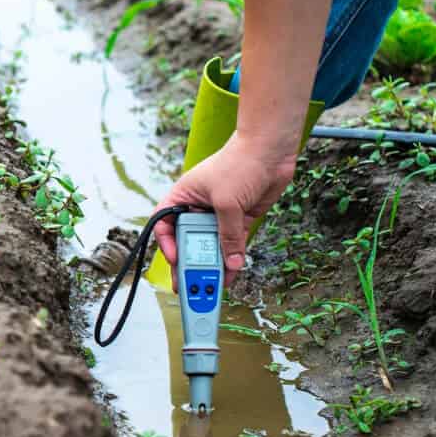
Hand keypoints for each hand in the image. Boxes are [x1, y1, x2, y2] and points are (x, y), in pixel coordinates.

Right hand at [153, 132, 297, 288]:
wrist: (271, 150)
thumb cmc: (240, 162)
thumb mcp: (227, 202)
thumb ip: (228, 234)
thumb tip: (230, 262)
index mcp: (183, 197)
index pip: (164, 224)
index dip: (167, 244)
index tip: (176, 259)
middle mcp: (197, 207)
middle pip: (188, 240)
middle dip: (190, 262)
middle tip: (191, 285)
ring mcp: (219, 214)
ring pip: (211, 246)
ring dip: (212, 265)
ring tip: (211, 286)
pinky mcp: (239, 219)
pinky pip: (232, 244)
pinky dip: (232, 259)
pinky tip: (231, 273)